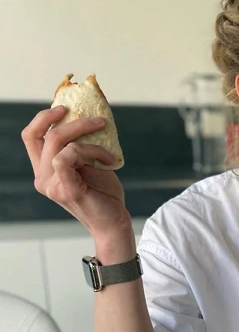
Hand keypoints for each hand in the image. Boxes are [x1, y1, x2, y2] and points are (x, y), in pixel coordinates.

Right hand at [21, 106, 131, 236]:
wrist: (114, 223)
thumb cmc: (104, 195)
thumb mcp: (90, 164)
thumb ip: (81, 146)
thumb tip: (88, 116)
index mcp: (44, 171)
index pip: (31, 137)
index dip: (43, 118)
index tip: (64, 108)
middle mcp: (42, 178)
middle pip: (42, 136)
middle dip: (71, 121)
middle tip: (98, 120)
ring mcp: (51, 185)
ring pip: (57, 143)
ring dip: (86, 136)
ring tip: (109, 150)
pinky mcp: (66, 189)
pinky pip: (68, 156)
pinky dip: (91, 151)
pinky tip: (108, 160)